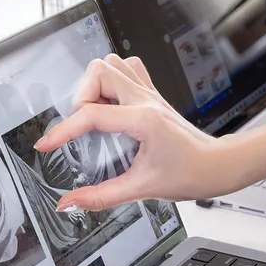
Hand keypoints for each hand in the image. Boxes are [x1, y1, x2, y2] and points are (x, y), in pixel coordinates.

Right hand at [36, 55, 265, 210]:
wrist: (219, 166)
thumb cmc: (191, 174)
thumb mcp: (142, 189)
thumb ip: (101, 197)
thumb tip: (70, 203)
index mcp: (143, 120)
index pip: (92, 115)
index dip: (62, 130)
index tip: (47, 144)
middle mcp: (146, 100)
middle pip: (100, 70)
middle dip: (80, 96)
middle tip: (82, 125)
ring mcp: (151, 94)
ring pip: (114, 62)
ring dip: (96, 83)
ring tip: (94, 112)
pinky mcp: (153, 96)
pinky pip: (129, 69)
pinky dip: (113, 79)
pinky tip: (110, 103)